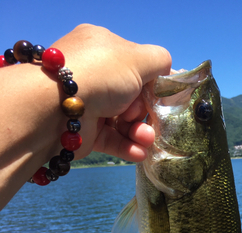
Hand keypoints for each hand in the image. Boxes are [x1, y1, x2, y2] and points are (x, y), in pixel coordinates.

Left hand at [53, 24, 171, 161]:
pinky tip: (140, 153)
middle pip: (131, 97)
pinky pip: (112, 139)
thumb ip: (159, 62)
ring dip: (140, 132)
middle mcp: (94, 75)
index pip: (135, 66)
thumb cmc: (100, 75)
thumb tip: (166, 72)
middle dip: (144, 112)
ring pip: (123, 121)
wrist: (54, 107)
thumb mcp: (138, 59)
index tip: (159, 96)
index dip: (150, 82)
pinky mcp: (85, 131)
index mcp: (102, 48)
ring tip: (147, 140)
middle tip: (146, 117)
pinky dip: (127, 147)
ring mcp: (89, 103)